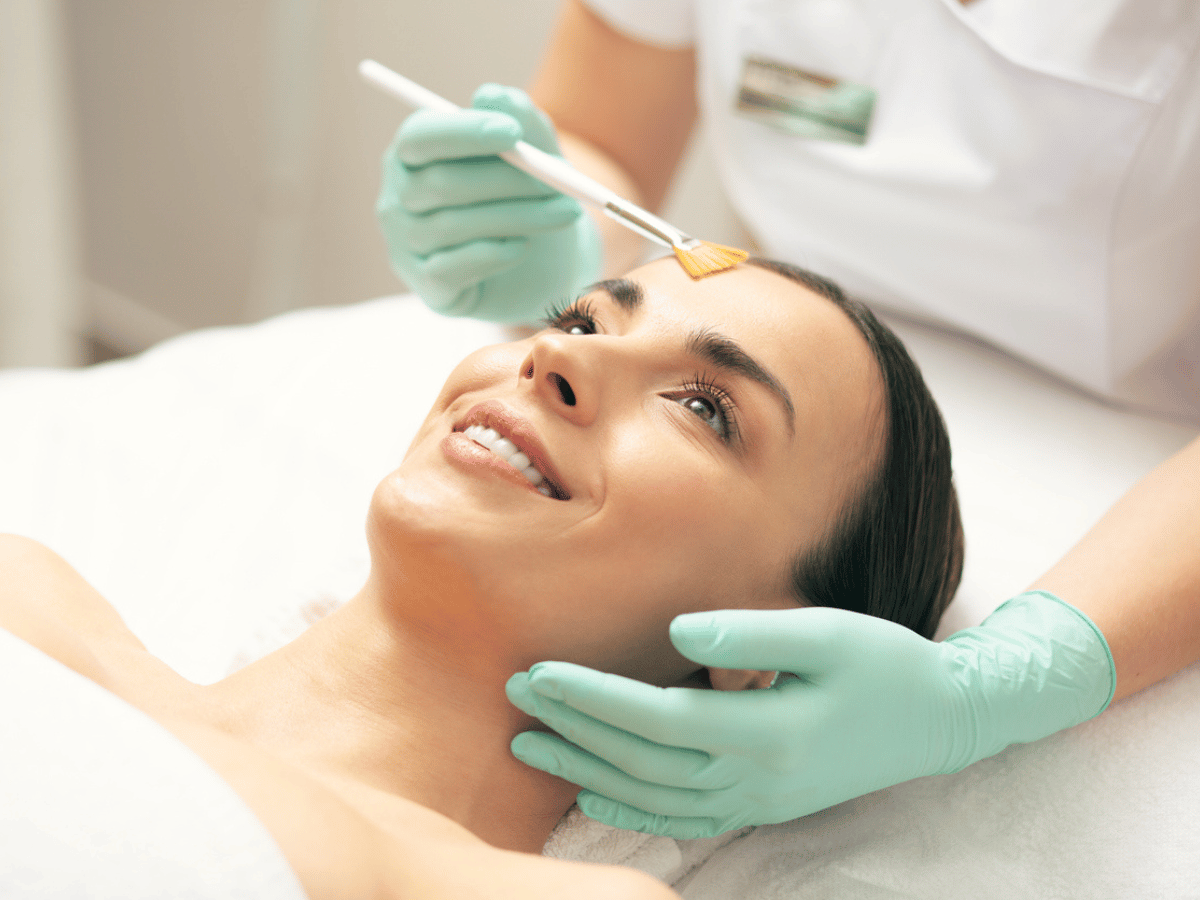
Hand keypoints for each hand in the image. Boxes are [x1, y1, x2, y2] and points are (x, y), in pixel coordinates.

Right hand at [376, 83, 601, 322]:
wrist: (544, 264)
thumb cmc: (529, 197)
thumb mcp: (538, 155)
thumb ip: (523, 122)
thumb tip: (493, 95)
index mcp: (413, 154)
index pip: (420, 137)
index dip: (462, 133)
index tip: (512, 133)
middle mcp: (398, 198)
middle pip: (440, 184)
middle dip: (506, 179)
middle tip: (559, 179)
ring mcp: (407, 246)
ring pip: (453, 226)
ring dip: (518, 217)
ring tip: (565, 212)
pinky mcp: (429, 288)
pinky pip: (453, 268)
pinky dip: (493, 254)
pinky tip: (522, 246)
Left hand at [506, 591, 1114, 838]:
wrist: (939, 720)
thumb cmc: (885, 664)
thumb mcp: (827, 632)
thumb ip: (750, 633)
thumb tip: (677, 631)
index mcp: (769, 732)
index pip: (657, 720)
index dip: (593, 699)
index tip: (539, 673)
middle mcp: (756, 778)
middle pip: (643, 760)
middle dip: (573, 728)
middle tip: (515, 696)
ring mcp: (759, 801)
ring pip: (654, 795)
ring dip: (587, 770)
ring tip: (530, 745)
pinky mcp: (762, 805)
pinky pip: (684, 820)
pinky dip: (632, 811)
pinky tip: (593, 797)